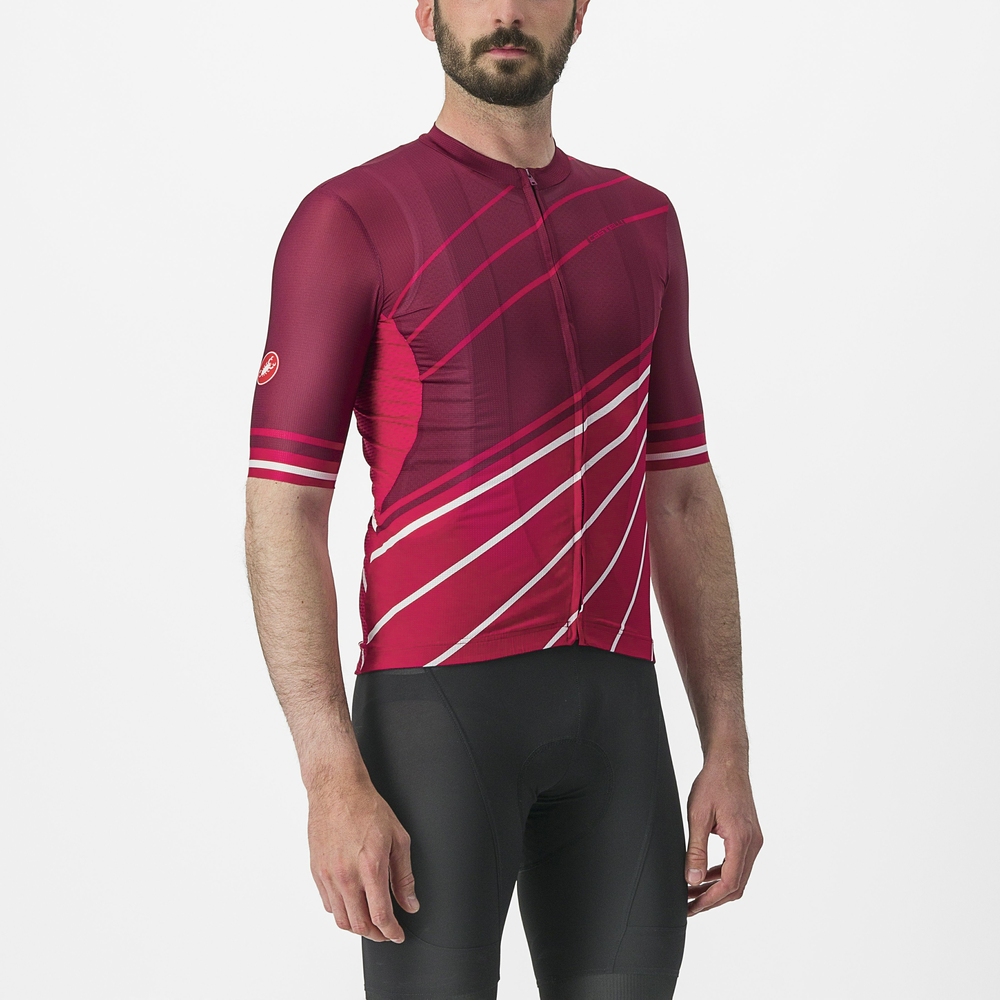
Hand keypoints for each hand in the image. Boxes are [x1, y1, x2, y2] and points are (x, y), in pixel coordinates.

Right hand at [306, 774, 419, 942]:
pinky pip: (328, 904)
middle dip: (376, 934)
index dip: (391, 931)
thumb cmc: (367, 808)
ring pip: (341, 919)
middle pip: (359, 925)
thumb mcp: (398, 838)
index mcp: (370, 867)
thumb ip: (404, 876)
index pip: (380, 915)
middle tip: (386, 931)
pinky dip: (342, 912)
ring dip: (358, 927)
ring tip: (370, 922)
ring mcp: (329, 875)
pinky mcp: (316, 871)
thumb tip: (410, 902)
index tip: (397, 934)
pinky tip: (352, 904)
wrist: (337, 790)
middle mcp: (347, 875)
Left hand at [684, 755, 762, 915]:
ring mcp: (754, 840)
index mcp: (741, 839)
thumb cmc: (713, 783)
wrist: (728, 762)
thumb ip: (696, 850)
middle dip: (712, 899)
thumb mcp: (698, 815)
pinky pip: (739, 863)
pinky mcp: (751, 836)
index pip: (728, 883)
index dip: (709, 900)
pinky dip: (723, 874)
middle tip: (689, 905)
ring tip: (693, 892)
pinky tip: (706, 874)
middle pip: (736, 886)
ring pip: (739, 876)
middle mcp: (753, 843)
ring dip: (717, 888)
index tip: (692, 908)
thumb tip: (693, 880)